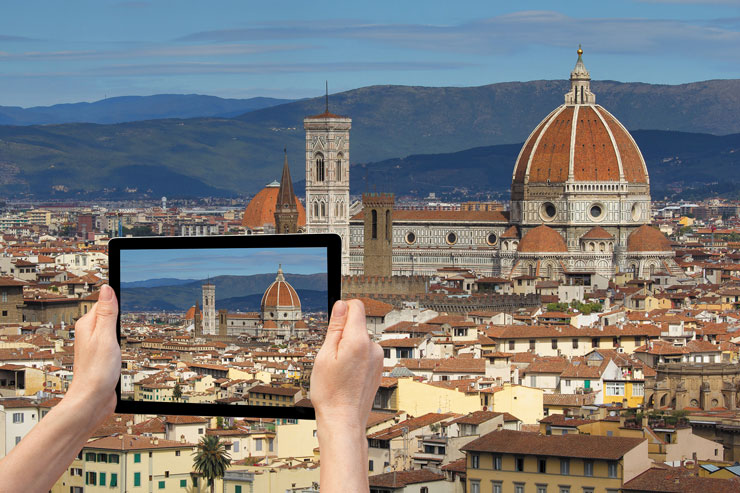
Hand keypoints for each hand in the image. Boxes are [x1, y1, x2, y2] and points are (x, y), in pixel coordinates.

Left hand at [66, 284, 120, 416]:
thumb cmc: (97, 372)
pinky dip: (121, 340)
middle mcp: (89, 334)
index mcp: (87, 325)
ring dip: (121, 326)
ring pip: (111, 328)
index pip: (103, 302)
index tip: (128, 287)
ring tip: (131, 320)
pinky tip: (125, 343)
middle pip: (107, 314)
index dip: (116, 298)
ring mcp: (96, 346)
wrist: (93, 400)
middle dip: (119, 311)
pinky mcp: (102, 357)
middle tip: (133, 302)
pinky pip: (113, 341)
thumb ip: (107, 313)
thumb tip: (106, 288)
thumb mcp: (106, 337)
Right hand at [310, 299, 383, 429]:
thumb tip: (341, 305)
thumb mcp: (324, 355)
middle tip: (331, 356)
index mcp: (359, 341)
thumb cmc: (331, 393)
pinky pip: (365, 353)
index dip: (342, 309)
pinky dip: (355, 359)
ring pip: (360, 340)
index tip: (333, 321)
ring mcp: (378, 359)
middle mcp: (373, 348)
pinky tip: (347, 375)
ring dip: (349, 348)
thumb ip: (335, 327)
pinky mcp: (378, 368)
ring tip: (338, 370)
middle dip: (343, 333)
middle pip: (357, 324)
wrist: (344, 421)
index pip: (356, 306)